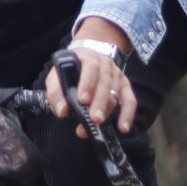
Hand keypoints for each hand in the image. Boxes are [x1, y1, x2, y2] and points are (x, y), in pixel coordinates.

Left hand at [45, 18, 136, 136]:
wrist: (86, 58)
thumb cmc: (69, 71)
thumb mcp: (56, 76)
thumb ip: (56, 93)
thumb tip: (62, 111)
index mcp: (87, 57)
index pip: (90, 67)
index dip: (87, 83)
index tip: (82, 100)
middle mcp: (104, 64)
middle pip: (105, 82)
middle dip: (99, 102)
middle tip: (94, 119)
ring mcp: (116, 74)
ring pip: (115, 93)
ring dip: (107, 111)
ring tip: (97, 125)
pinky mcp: (125, 86)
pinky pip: (130, 100)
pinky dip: (128, 114)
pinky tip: (123, 128)